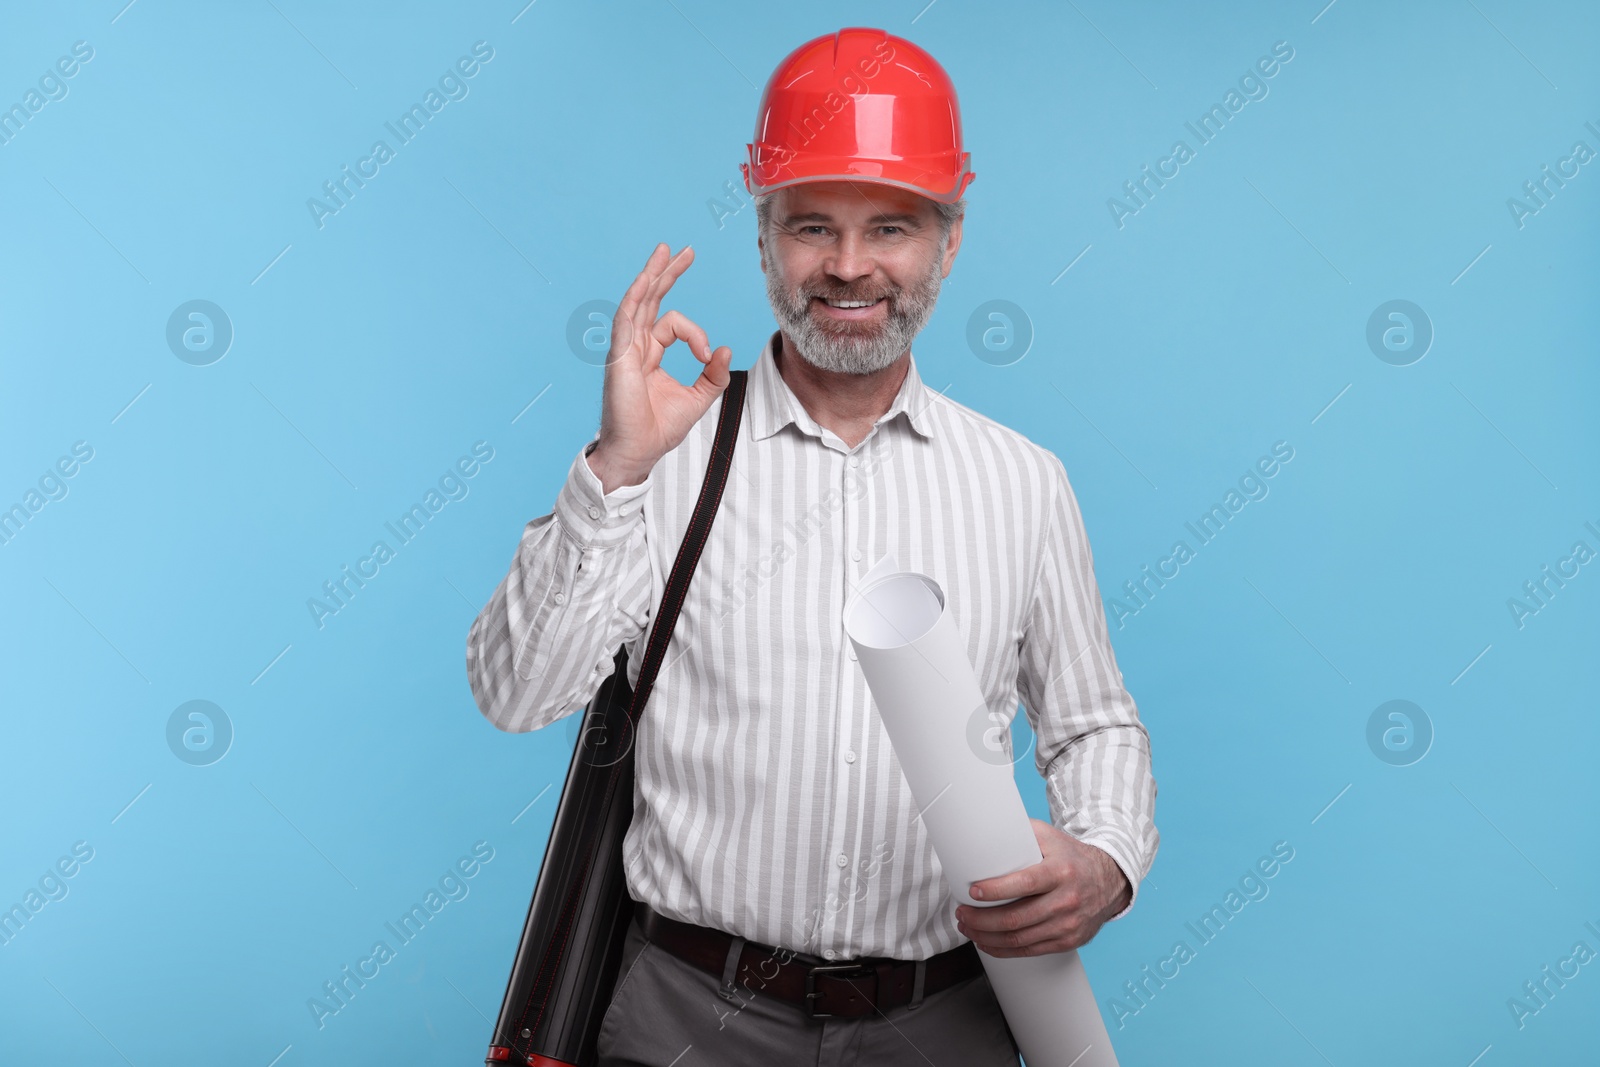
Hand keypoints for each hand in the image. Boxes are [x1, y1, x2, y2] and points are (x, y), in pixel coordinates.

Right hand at [589, 244, 732, 491]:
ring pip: (637, 301)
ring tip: (665, 250)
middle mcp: (634, 347)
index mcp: (650, 354)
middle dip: (667, 273)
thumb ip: (713, 375)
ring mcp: (624, 349)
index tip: (706, 354)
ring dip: (652, 274)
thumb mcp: (698, 399)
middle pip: (650, 300)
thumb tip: (724, 348)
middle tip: (685, 251)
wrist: (638, 452)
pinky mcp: (619, 357)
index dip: (695, 333)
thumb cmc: (659, 430)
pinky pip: (626, 319)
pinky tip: (647, 278)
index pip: (672, 324)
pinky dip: (636, 297)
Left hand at [954, 819, 1131, 957]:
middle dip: (982, 919)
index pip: (1025, 883)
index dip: (996, 890)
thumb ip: (1022, 832)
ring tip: (968, 928)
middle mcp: (1066, 900)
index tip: (974, 891)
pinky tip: (987, 943)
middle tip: (962, 914)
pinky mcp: (1067, 941)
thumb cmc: (1073, 859)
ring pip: (1019, 938)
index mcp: (1061, 872)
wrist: (1109, 881)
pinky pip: (1029, 950)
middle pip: (1017, 918)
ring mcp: (1068, 924)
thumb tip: (988, 828)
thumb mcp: (1051, 838)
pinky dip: (1004, 950)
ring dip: (987, 937)